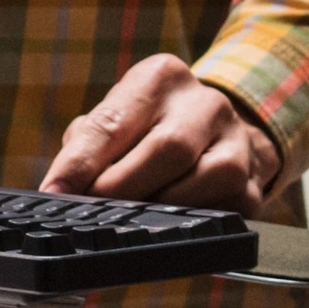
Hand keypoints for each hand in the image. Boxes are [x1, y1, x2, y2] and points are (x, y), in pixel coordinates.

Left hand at [41, 53, 279, 210]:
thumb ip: (88, 145)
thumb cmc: (148, 130)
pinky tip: (167, 230)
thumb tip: (62, 188)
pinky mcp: (254, 186)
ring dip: (160, 209)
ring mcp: (238, 143)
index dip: (81, 162)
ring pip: (205, 180)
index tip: (54, 192)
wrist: (217, 136)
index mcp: (162, 77)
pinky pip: (224, 212)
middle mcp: (207, 103)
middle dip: (122, 187)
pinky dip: (190, 226)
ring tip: (127, 222)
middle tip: (91, 213)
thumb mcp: (117, 119)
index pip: (115, 120)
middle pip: (168, 148)